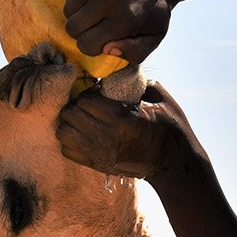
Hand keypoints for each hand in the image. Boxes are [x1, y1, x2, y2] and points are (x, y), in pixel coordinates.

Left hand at [55, 81, 204, 183]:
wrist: (173, 163)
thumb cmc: (171, 128)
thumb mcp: (161, 99)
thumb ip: (140, 83)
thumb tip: (121, 71)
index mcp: (123, 119)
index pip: (86, 100)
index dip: (89, 93)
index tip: (98, 94)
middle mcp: (107, 138)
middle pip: (71, 114)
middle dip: (77, 105)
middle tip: (87, 105)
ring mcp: (100, 154)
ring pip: (63, 132)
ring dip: (70, 123)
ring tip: (82, 120)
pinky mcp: (97, 165)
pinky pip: (67, 151)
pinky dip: (70, 141)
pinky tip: (83, 135)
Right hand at [63, 0, 174, 67]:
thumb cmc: (155, 8)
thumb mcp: (155, 36)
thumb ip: (134, 52)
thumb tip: (106, 49)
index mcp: (124, 18)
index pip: (85, 44)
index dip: (93, 46)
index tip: (104, 38)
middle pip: (72, 28)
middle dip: (84, 31)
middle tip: (100, 24)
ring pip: (68, 10)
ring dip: (80, 13)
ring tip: (99, 7)